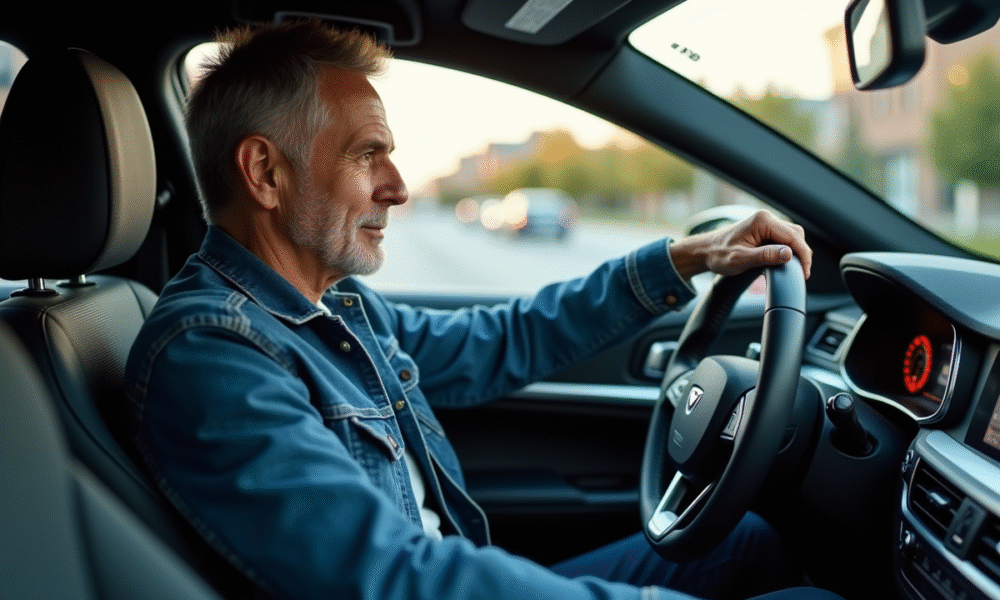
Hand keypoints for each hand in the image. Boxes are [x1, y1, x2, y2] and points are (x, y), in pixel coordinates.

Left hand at [670, 210, 811, 280]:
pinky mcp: (764, 231)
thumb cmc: (718, 255)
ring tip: (795, 269)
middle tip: (802, 273)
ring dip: (795, 252)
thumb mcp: (741, 259)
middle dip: (801, 254)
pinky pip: (783, 239)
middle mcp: (766, 219)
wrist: (705, 252)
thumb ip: (765, 256)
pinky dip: (787, 251)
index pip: (793, 237)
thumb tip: (788, 254)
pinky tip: (785, 262)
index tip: (805, 272)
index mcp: (762, 221)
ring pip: (792, 237)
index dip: (802, 255)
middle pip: (796, 235)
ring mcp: (765, 224)